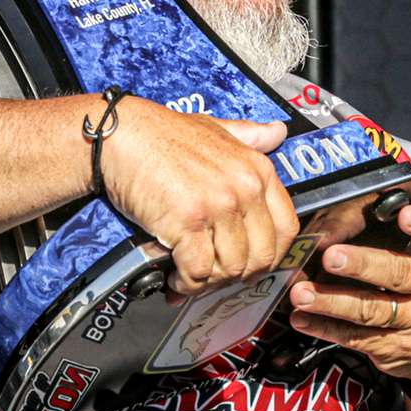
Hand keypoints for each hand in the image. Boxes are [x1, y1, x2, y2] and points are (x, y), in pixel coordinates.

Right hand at [91, 95, 297, 296]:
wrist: (122, 136)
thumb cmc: (164, 135)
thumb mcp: (216, 128)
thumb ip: (250, 135)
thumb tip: (279, 132)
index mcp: (258, 170)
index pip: (287, 229)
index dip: (271, 255)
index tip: (250, 263)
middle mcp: (244, 188)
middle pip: (261, 257)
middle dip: (237, 275)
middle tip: (215, 275)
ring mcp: (218, 206)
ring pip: (230, 269)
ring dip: (209, 281)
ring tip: (191, 274)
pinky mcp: (187, 222)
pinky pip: (198, 271)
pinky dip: (186, 283)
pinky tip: (175, 275)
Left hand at [286, 204, 410, 381]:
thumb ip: (395, 239)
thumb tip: (337, 223)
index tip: (405, 215)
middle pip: (398, 274)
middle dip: (362, 265)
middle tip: (332, 257)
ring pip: (370, 309)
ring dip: (331, 301)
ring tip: (302, 293)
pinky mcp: (395, 348)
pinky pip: (356, 337)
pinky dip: (325, 326)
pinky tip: (303, 318)